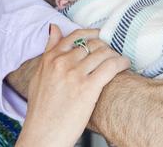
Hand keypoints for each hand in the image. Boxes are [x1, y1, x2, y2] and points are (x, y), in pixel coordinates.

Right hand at [17, 25, 129, 146]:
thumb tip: (54, 28)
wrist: (42, 133)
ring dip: (114, 55)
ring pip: (103, 53)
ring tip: (119, 61)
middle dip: (105, 47)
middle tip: (111, 54)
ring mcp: (75, 74)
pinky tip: (124, 65)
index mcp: (50, 59)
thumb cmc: (41, 109)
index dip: (91, 33)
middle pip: (92, 44)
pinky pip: (110, 67)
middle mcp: (62, 63)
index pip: (75, 36)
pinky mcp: (88, 87)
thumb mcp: (38, 75)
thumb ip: (48, 50)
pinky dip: (121, 63)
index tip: (99, 35)